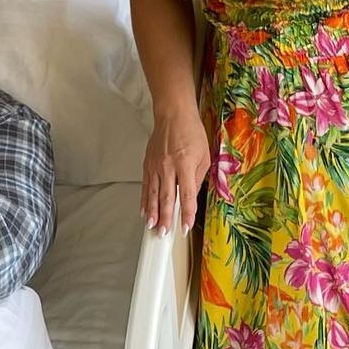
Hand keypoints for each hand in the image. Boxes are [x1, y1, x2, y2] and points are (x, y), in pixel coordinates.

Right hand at [143, 109, 210, 233]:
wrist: (173, 115)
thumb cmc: (191, 132)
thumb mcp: (204, 155)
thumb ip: (198, 178)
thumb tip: (191, 196)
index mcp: (186, 164)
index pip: (186, 194)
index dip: (186, 212)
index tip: (186, 227)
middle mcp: (168, 167)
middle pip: (167, 197)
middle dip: (165, 217)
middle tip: (164, 233)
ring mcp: (156, 166)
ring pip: (153, 194)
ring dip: (153, 212)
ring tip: (152, 227)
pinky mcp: (148, 165)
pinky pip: (146, 186)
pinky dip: (145, 200)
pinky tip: (144, 211)